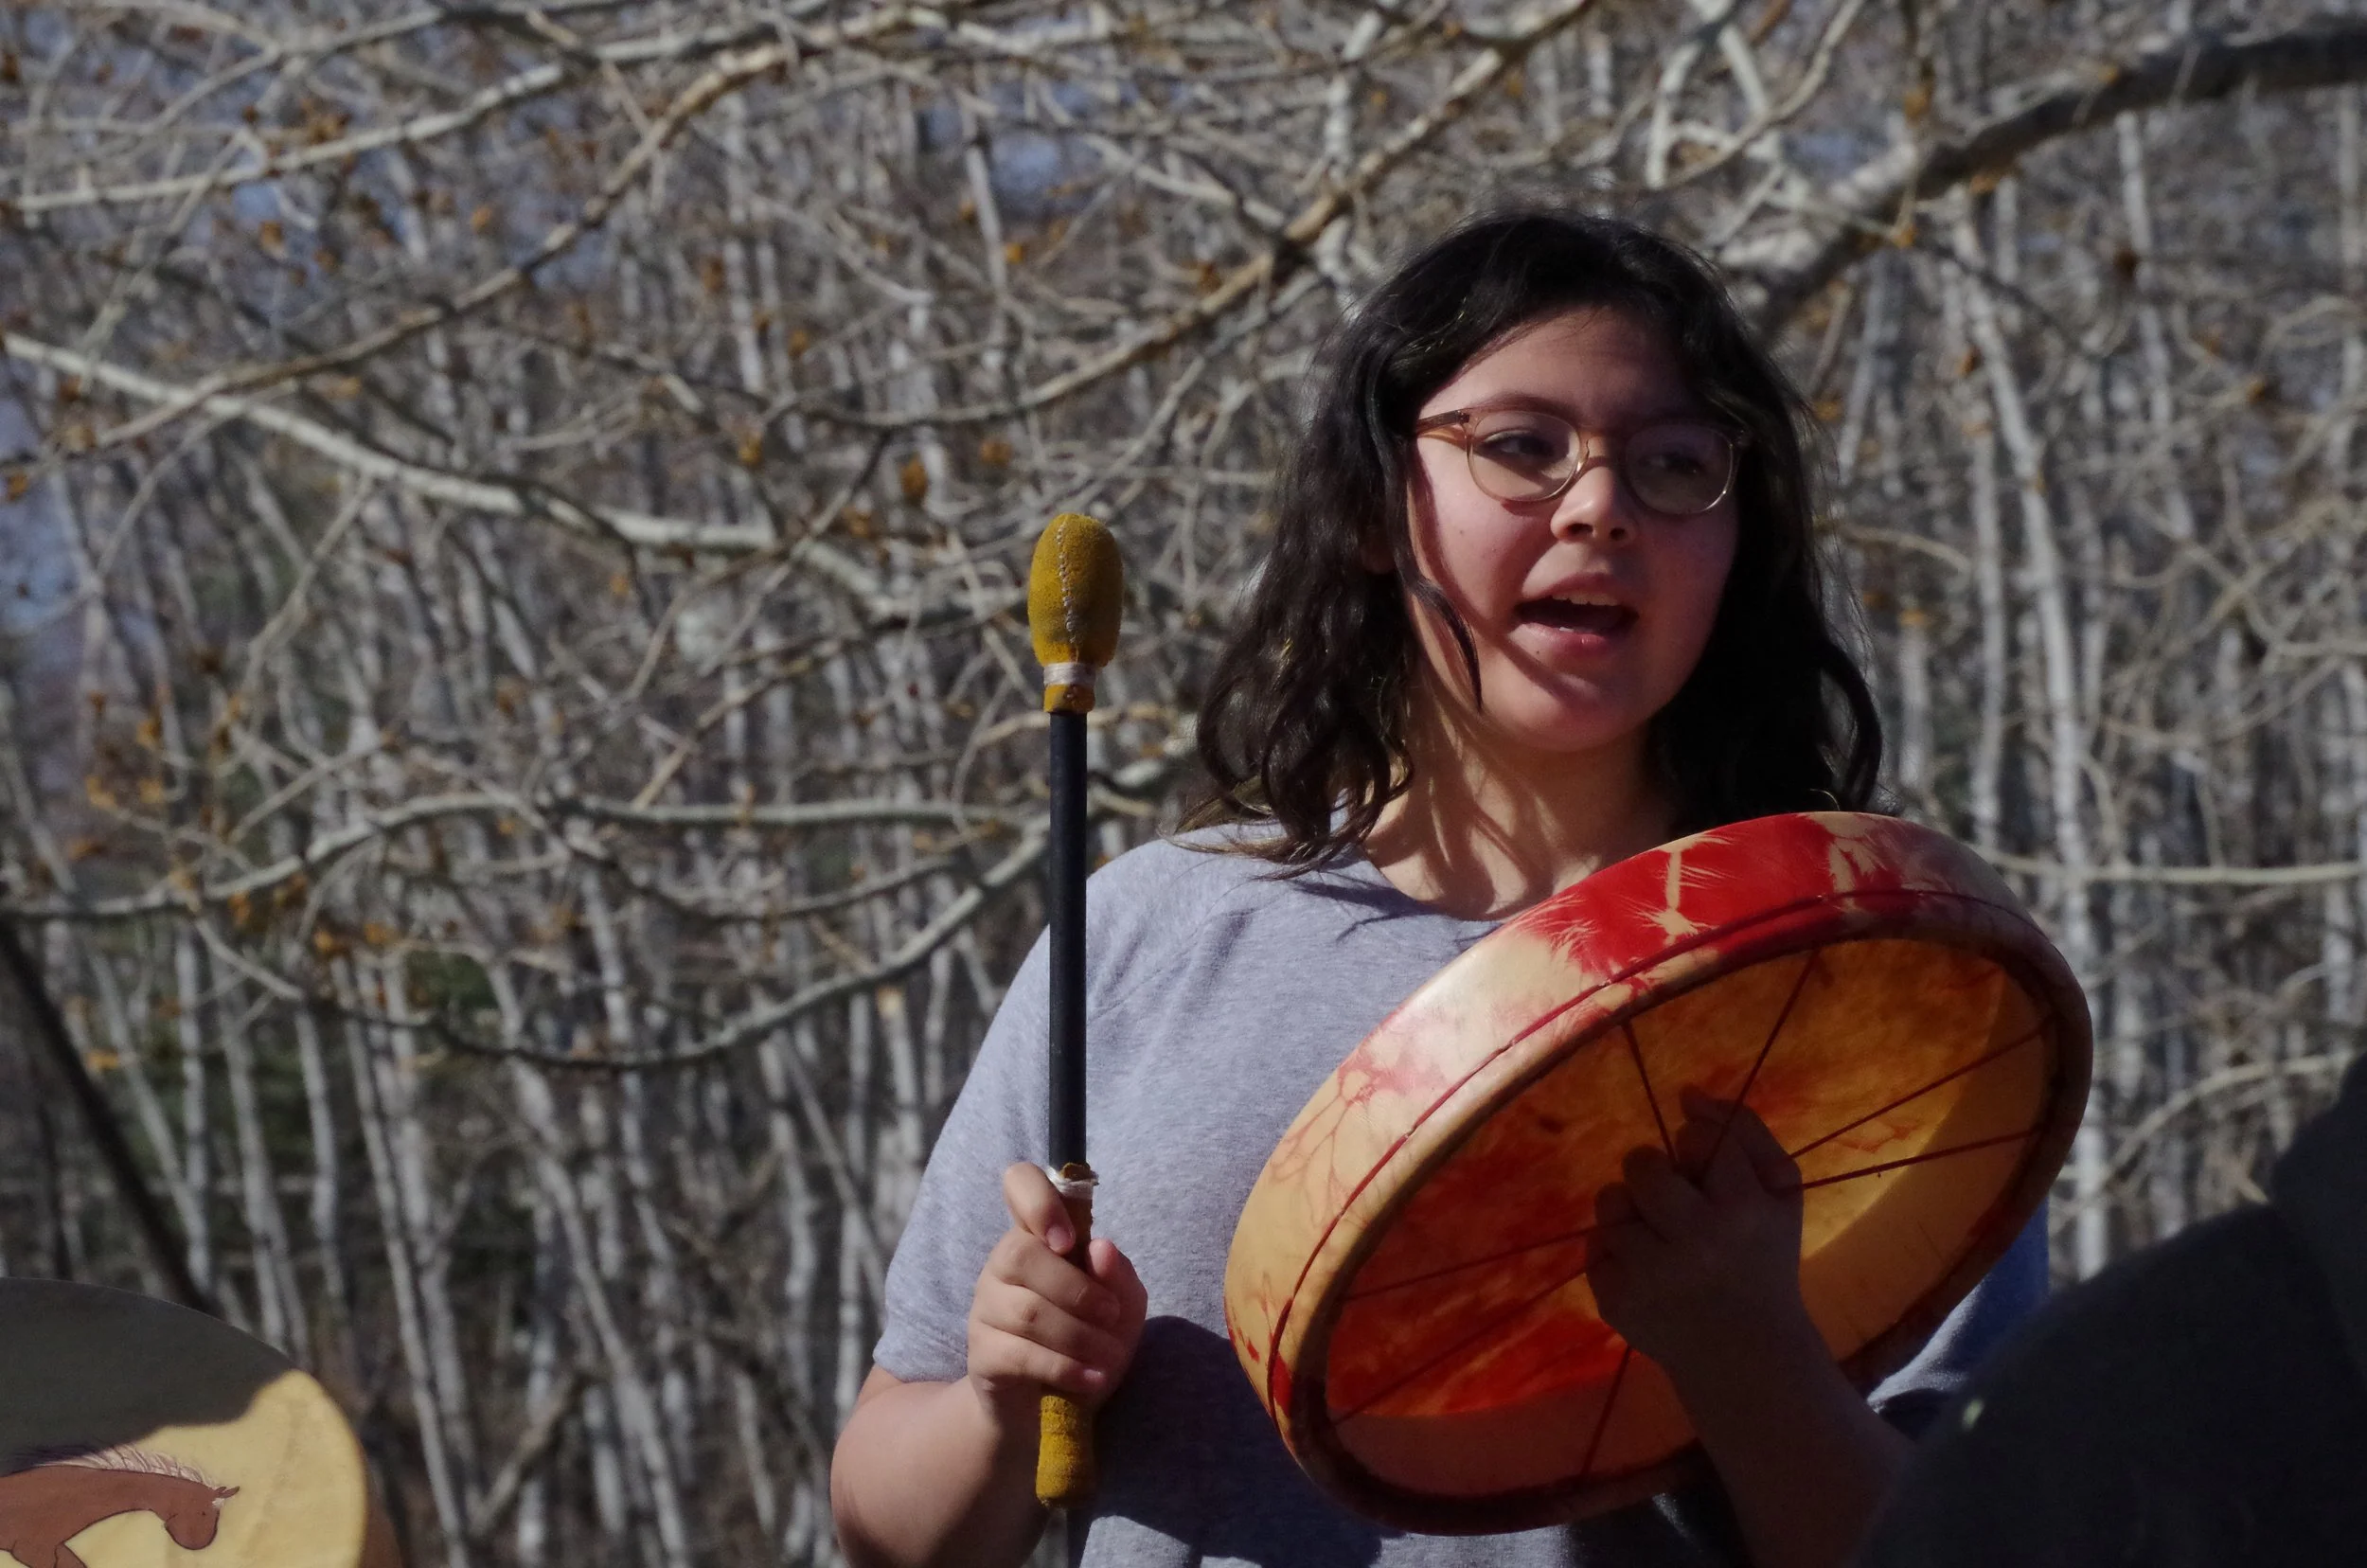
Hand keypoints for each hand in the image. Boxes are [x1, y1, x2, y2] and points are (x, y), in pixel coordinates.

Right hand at [965, 1162, 1147, 1434]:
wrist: (1053, 1407)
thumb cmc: (1089, 1339)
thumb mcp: (1122, 1306)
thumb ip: (1118, 1275)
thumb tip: (1100, 1248)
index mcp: (1036, 1236)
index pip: (1020, 1183)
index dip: (1039, 1200)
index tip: (1070, 1241)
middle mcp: (1002, 1264)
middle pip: (1021, 1254)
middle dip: (1077, 1290)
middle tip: (1111, 1316)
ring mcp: (986, 1309)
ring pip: (1026, 1311)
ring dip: (1079, 1336)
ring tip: (1108, 1358)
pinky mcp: (983, 1355)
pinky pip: (1019, 1354)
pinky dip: (1064, 1368)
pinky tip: (1092, 1380)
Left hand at [1586, 1089, 1811, 1379]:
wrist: (1747, 1354)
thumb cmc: (1764, 1258)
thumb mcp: (1780, 1192)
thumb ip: (1744, 1130)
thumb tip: (1687, 1094)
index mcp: (1742, 1209)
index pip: (1698, 1139)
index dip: (1699, 1152)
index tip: (1711, 1181)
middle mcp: (1695, 1241)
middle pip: (1642, 1163)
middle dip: (1653, 1172)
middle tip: (1674, 1203)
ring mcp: (1650, 1274)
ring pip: (1611, 1202)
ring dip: (1631, 1211)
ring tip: (1661, 1240)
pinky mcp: (1615, 1300)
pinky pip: (1596, 1245)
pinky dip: (1617, 1253)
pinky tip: (1649, 1275)